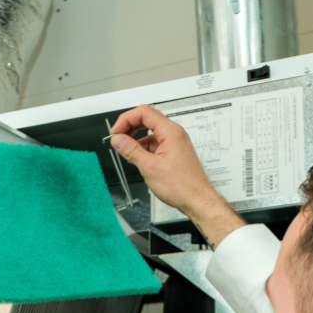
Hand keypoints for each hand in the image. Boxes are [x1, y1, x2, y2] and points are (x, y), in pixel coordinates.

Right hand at [110, 105, 243, 246]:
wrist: (197, 200)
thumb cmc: (182, 186)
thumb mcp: (149, 167)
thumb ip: (131, 150)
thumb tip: (118, 140)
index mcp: (170, 132)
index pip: (143, 112)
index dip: (126, 119)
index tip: (116, 132)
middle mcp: (175, 133)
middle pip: (147, 118)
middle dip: (129, 126)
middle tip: (118, 138)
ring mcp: (175, 142)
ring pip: (151, 132)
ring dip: (136, 138)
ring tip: (126, 151)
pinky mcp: (174, 151)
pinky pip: (156, 143)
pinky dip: (144, 148)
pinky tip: (138, 158)